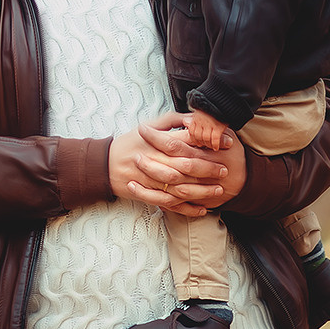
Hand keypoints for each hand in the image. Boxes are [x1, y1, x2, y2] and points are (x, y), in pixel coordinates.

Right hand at [109, 116, 234, 215]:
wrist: (103, 164)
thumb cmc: (130, 142)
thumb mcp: (149, 125)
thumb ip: (173, 120)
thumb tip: (195, 119)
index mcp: (155, 142)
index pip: (187, 140)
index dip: (208, 142)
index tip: (226, 144)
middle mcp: (154, 160)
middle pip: (186, 166)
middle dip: (208, 169)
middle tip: (224, 170)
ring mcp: (150, 180)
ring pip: (180, 188)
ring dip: (201, 190)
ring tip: (218, 190)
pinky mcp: (147, 195)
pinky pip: (170, 204)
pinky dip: (186, 209)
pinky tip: (201, 210)